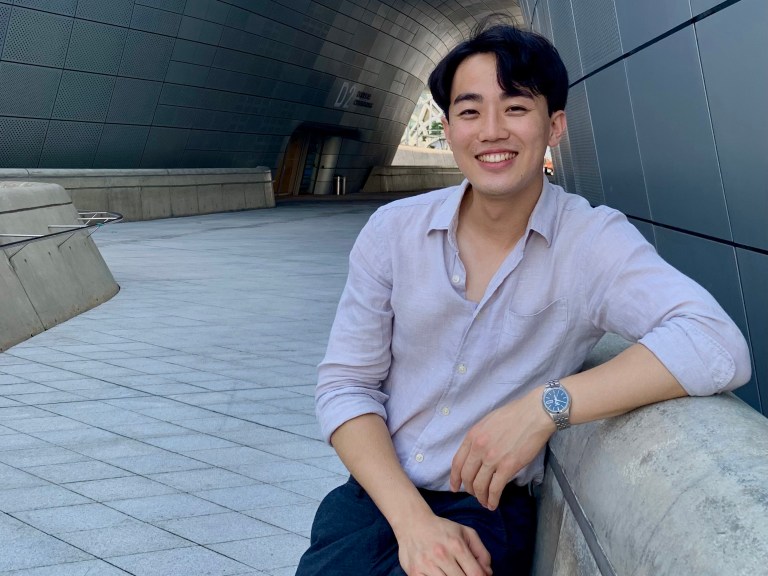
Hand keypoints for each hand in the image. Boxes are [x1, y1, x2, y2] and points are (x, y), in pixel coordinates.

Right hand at [395, 512, 492, 575]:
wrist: (413, 523)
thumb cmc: (442, 529)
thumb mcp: (466, 533)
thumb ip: (481, 552)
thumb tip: (488, 573)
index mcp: (457, 545)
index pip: (476, 574)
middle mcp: (442, 555)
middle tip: (463, 573)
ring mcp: (427, 565)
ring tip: (451, 573)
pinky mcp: (415, 572)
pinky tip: (440, 575)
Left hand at [450, 389, 555, 509]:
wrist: (535, 413)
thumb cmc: (514, 415)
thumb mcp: (488, 422)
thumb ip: (478, 438)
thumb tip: (475, 453)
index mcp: (473, 436)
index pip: (457, 463)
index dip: (454, 478)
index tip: (454, 487)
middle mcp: (479, 448)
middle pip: (466, 476)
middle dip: (469, 489)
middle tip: (474, 494)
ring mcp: (492, 458)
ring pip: (479, 485)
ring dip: (480, 497)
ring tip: (484, 502)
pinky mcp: (508, 466)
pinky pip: (495, 488)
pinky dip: (492, 499)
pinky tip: (493, 504)